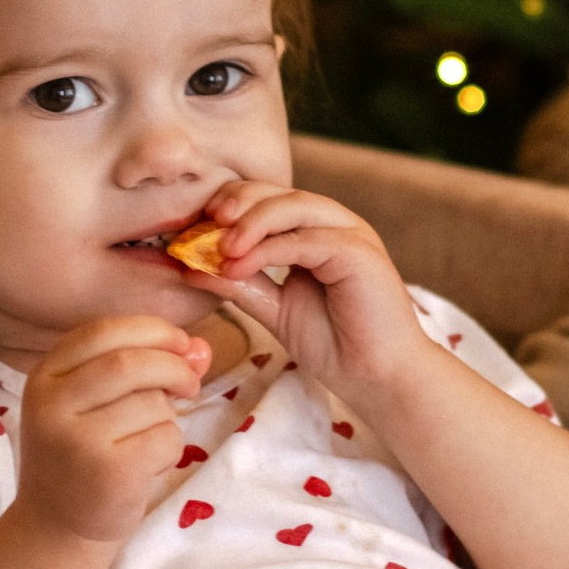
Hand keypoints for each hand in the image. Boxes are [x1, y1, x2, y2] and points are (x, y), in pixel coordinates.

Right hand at [16, 314, 211, 548]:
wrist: (57, 526)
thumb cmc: (83, 455)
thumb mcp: (96, 403)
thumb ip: (143, 368)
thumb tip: (201, 349)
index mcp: (45, 377)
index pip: (102, 331)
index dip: (151, 330)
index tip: (180, 342)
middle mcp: (53, 406)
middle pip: (131, 363)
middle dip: (173, 367)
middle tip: (190, 384)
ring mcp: (79, 441)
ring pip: (154, 404)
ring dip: (168, 417)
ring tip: (145, 440)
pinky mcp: (110, 473)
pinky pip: (166, 438)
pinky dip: (171, 448)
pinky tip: (147, 466)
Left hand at [179, 181, 427, 402]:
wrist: (378, 377)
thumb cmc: (335, 344)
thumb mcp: (274, 309)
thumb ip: (239, 285)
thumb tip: (190, 268)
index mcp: (315, 232)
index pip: (268, 199)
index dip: (230, 205)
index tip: (194, 226)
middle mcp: (333, 225)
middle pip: (279, 192)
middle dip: (237, 202)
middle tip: (204, 223)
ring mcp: (349, 234)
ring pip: (293, 206)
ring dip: (250, 222)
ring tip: (221, 248)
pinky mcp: (358, 251)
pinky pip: (305, 239)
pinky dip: (267, 249)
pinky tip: (239, 266)